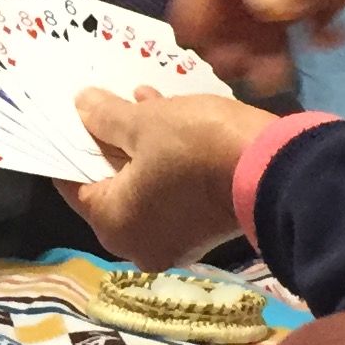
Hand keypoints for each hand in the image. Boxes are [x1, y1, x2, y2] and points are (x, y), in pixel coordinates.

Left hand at [61, 87, 276, 269]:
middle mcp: (138, 244)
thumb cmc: (197, 147)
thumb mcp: (145, 122)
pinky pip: (169, 192)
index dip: (69, 144)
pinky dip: (165, 161)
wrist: (276, 171)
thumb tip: (81, 105)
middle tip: (103, 103)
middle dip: (108, 141)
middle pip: (110, 186)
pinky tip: (169, 118)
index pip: (72, 183)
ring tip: (139, 100)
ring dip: (140, 146)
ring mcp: (173, 241)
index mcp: (113, 225)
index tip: (68, 115)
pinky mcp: (203, 229)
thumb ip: (105, 116)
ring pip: (143, 186)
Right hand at [172, 0, 344, 90]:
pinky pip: (308, 14)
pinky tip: (329, 46)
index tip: (191, 43)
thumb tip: (258, 10)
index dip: (200, 2)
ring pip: (272, 9)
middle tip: (239, 75)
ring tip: (277, 79)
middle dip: (232, 33)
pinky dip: (307, 35)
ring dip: (266, 42)